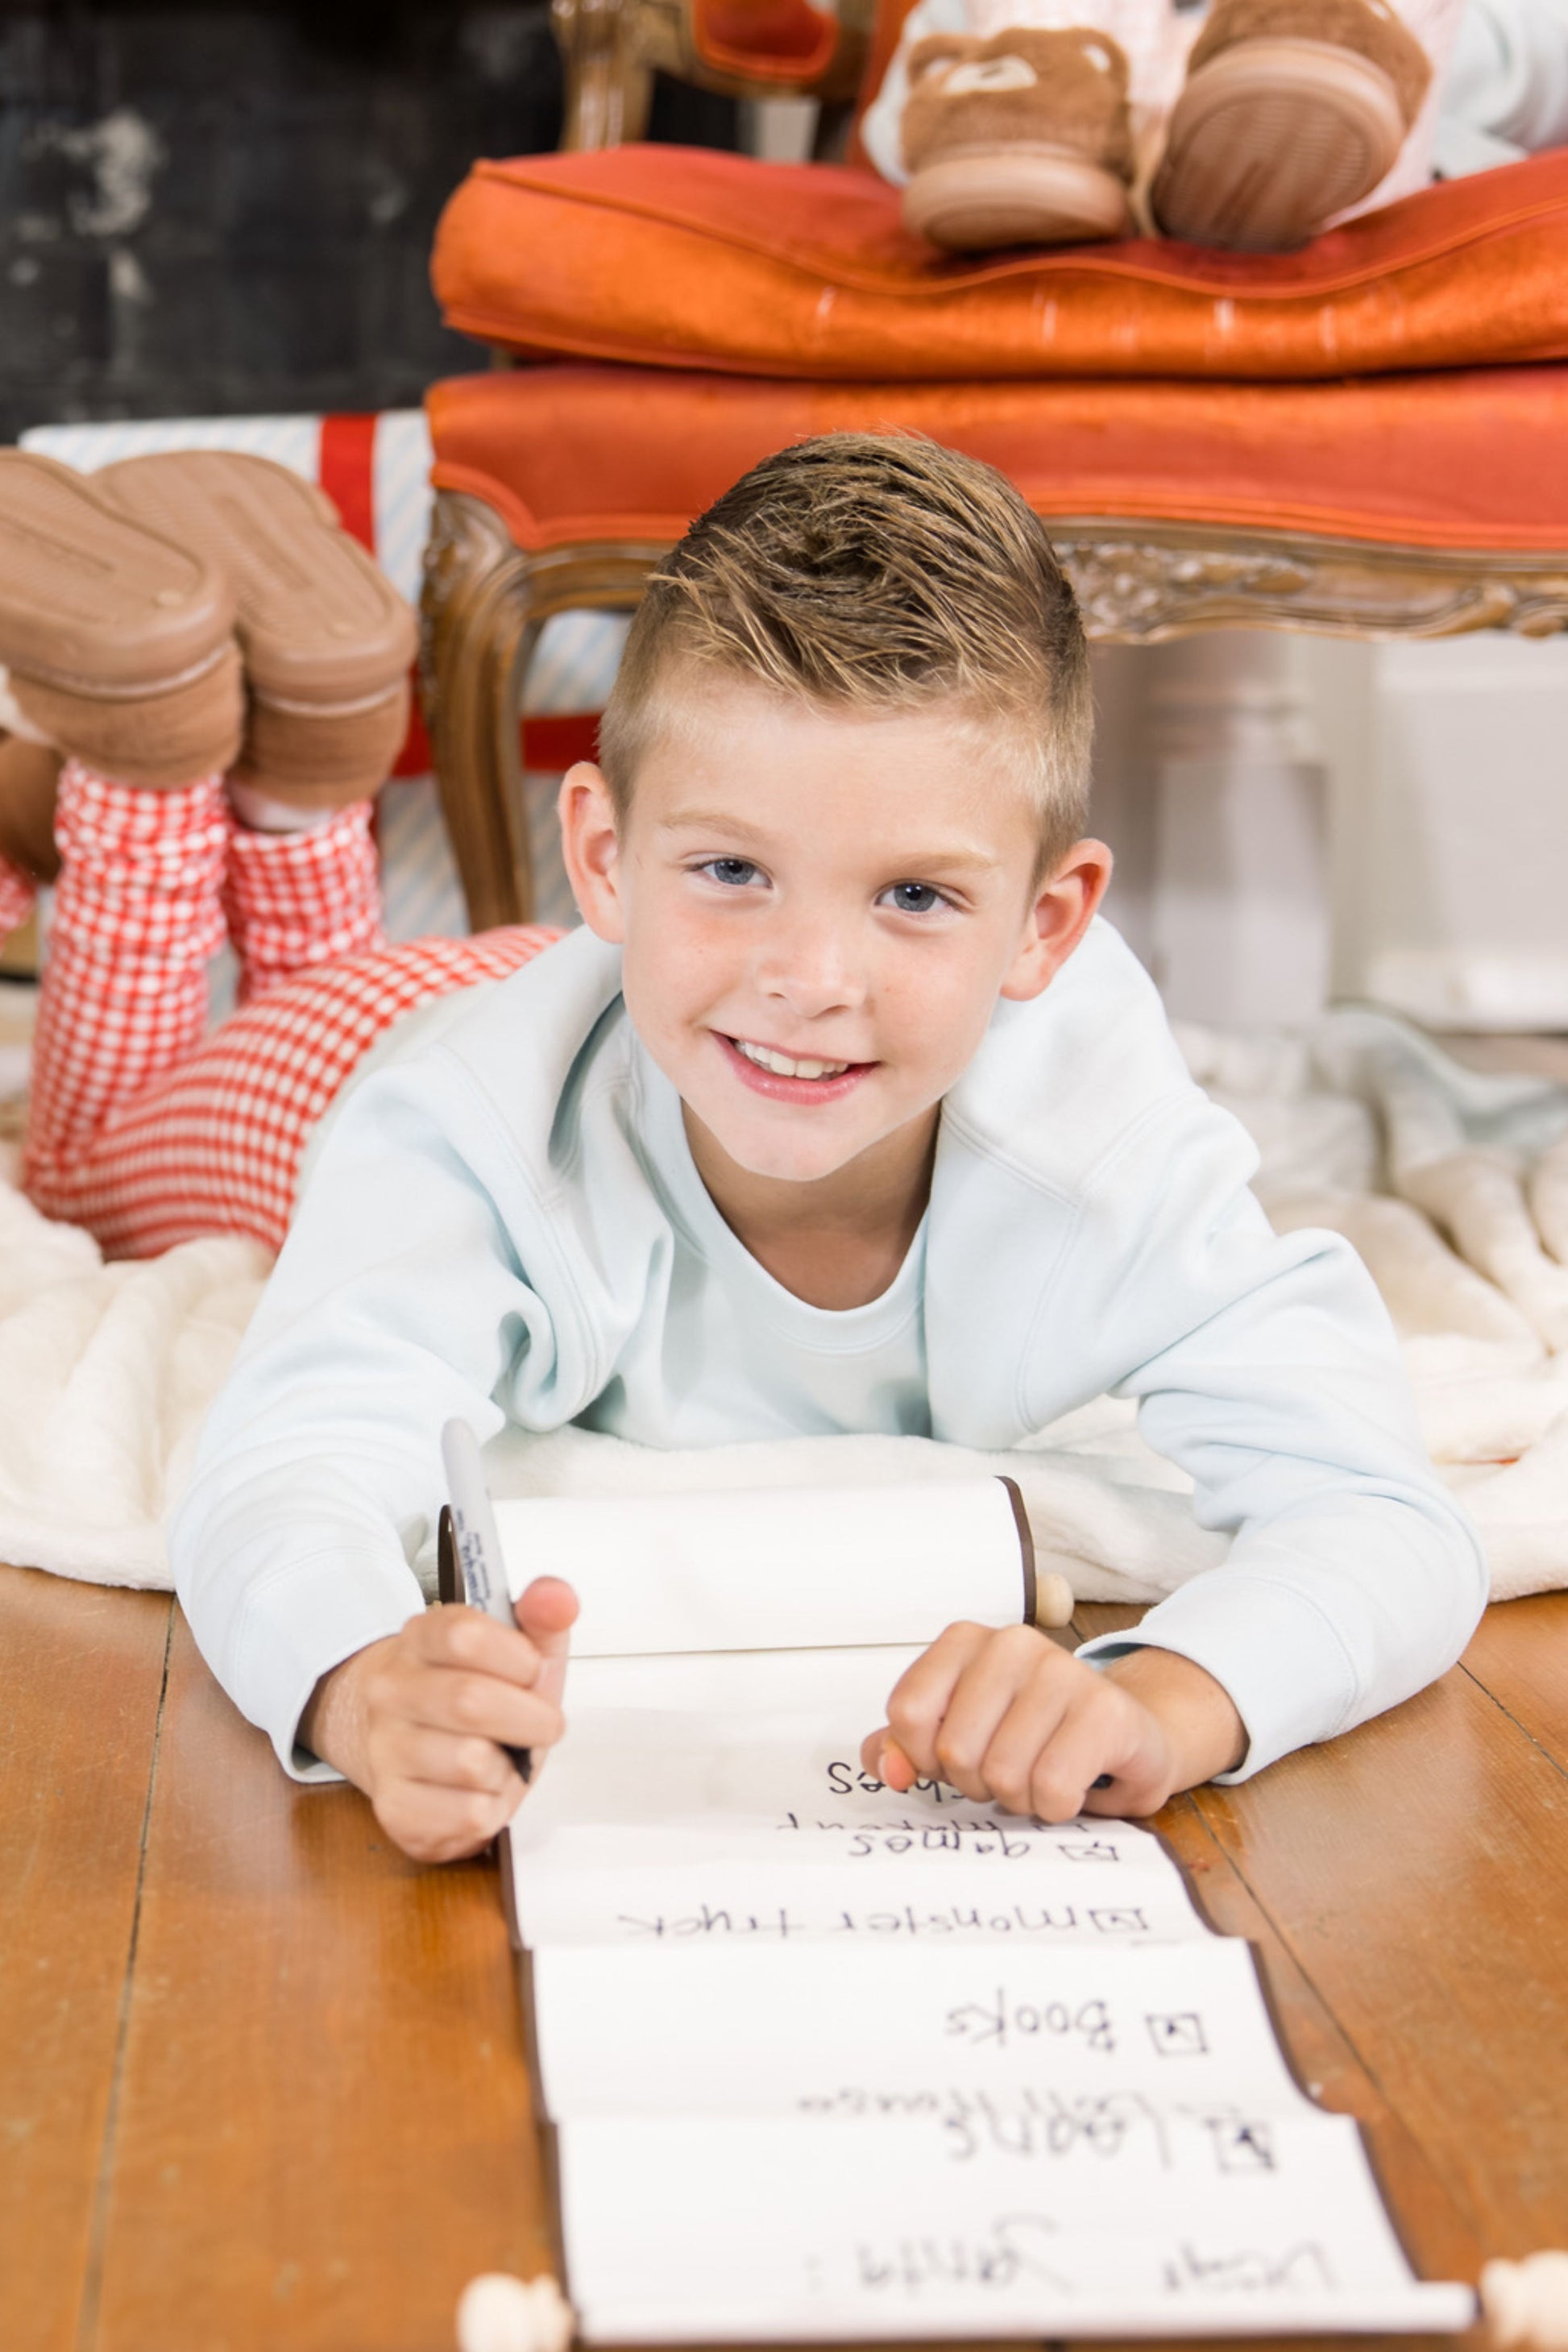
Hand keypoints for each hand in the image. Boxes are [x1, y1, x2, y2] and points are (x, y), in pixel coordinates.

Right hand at [300, 1576, 578, 1862]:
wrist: (414, 1744)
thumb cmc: (475, 1694)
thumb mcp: (516, 1649)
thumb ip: (543, 1617)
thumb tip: (557, 1598)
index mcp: (421, 1638)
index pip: (464, 1636)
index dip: (517, 1659)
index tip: (532, 1671)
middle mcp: (392, 1690)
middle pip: (470, 1702)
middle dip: (529, 1719)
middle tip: (542, 1724)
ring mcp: (386, 1749)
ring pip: (471, 1762)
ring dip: (510, 1766)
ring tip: (502, 1758)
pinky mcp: (395, 1807)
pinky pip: (468, 1813)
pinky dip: (494, 1806)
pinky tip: (482, 1790)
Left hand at [860, 1622, 1245, 1820]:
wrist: (1129, 1734)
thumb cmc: (1036, 1736)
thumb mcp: (960, 1735)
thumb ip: (906, 1748)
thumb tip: (889, 1768)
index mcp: (967, 1641)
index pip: (907, 1712)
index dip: (925, 1756)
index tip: (957, 1755)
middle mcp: (1012, 1643)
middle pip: (954, 1750)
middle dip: (978, 1782)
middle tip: (1010, 1768)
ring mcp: (1062, 1671)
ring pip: (1002, 1773)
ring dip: (1020, 1797)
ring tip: (1043, 1773)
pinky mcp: (1104, 1711)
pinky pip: (1051, 1787)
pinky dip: (1056, 1806)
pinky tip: (1073, 1785)